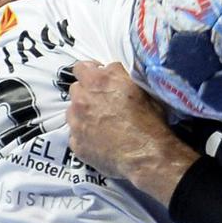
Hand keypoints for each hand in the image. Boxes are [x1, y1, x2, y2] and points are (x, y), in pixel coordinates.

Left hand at [66, 61, 198, 204]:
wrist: (145, 155)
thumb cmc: (148, 120)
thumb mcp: (140, 87)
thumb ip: (118, 75)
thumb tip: (110, 71)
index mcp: (97, 81)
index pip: (80, 67)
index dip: (90, 72)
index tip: (98, 78)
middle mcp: (82, 100)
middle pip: (76, 89)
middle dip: (87, 93)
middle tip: (103, 102)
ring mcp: (76, 123)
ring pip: (72, 112)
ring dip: (83, 114)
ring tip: (102, 123)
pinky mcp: (76, 144)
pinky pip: (75, 135)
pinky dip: (84, 135)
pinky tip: (100, 139)